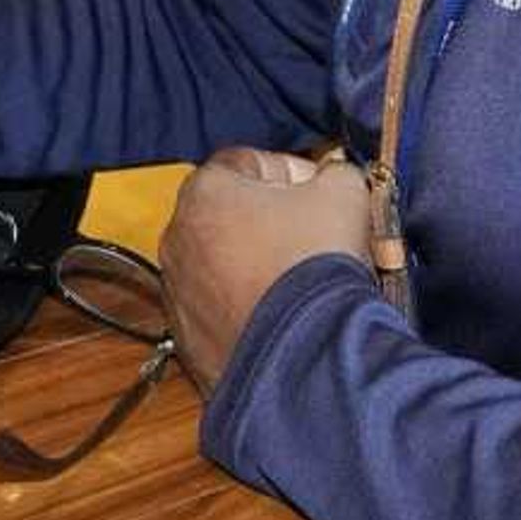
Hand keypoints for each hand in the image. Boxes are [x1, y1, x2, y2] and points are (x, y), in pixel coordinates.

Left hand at [161, 147, 372, 376]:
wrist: (304, 356)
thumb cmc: (314, 266)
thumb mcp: (344, 193)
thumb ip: (335, 174)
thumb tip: (334, 180)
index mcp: (204, 191)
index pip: (249, 163)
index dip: (293, 171)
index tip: (322, 191)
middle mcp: (177, 240)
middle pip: (232, 214)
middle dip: (275, 220)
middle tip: (318, 235)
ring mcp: (178, 294)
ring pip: (225, 265)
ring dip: (261, 266)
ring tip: (305, 280)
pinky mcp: (189, 340)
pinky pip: (223, 311)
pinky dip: (250, 309)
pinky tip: (288, 317)